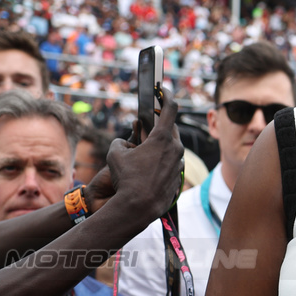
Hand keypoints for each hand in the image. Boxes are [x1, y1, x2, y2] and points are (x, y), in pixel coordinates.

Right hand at [88, 89, 183, 217]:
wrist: (138, 206)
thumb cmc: (126, 179)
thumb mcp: (115, 154)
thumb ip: (121, 141)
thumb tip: (127, 142)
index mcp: (163, 138)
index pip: (170, 108)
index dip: (166, 95)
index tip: (162, 88)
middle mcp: (176, 149)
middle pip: (170, 129)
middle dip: (158, 125)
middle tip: (146, 126)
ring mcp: (180, 163)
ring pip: (171, 147)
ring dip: (159, 146)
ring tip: (143, 151)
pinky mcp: (179, 176)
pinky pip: (171, 163)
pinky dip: (161, 161)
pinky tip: (148, 169)